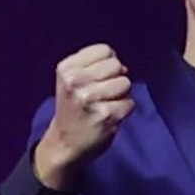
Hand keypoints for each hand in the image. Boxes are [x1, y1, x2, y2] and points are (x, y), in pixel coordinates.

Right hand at [33, 44, 135, 189]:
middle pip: (117, 65)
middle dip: (115, 78)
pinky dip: (123, 110)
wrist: (64, 144)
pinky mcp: (106, 115)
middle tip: (101, 94)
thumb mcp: (71, 79)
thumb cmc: (72, 108)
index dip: (106, 63)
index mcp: (66, 69)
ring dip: (120, 95)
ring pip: (126, 83)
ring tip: (105, 105)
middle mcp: (75, 82)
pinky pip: (130, 103)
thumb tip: (123, 67)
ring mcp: (90, 99)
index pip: (105, 50)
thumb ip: (94, 64)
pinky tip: (108, 117)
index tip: (95, 78)